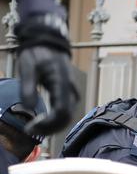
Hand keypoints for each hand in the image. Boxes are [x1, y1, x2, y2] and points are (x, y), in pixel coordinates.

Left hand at [15, 14, 78, 135]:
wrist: (49, 43)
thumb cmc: (37, 53)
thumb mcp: (27, 66)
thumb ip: (28, 87)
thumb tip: (27, 108)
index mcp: (62, 84)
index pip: (61, 112)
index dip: (48, 123)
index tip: (31, 127)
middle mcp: (71, 92)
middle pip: (65, 118)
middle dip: (48, 128)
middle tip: (29, 130)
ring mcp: (71, 94)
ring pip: (66, 118)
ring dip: (51, 127)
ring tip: (34, 128)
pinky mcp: (68, 96)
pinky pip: (65, 113)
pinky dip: (54, 121)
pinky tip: (42, 122)